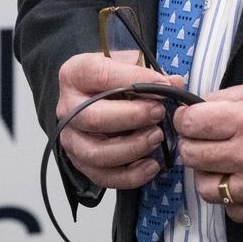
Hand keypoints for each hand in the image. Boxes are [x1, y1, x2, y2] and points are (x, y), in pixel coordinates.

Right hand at [55, 53, 181, 189]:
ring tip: (156, 137)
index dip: (134, 79)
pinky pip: (103, 177)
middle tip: (158, 113)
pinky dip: (130, 176)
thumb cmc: (108, 81)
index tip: (162, 84)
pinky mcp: (80, 161)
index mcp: (75, 74)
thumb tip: (174, 83)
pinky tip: (150, 165)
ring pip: (97, 152)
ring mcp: (71, 137)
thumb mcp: (124, 65)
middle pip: (94, 117)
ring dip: (133, 147)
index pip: (100, 75)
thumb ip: (147, 71)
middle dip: (133, 117)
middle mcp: (68, 107)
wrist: (90, 99)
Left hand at [173, 80, 242, 223]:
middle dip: (192, 146)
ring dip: (208, 175)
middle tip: (203, 142)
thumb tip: (196, 108)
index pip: (191, 124)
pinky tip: (241, 182)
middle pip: (192, 156)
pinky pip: (230, 210)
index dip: (185, 120)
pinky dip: (230, 198)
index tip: (189, 121)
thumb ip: (225, 97)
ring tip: (221, 165)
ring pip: (206, 188)